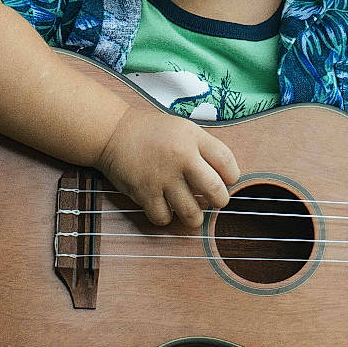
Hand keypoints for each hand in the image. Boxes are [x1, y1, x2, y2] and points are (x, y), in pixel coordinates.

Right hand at [97, 104, 239, 231]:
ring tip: (191, 211)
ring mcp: (162, 177)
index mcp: (193, 138)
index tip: (227, 181)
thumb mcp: (184, 128)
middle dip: (220, 201)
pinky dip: (167, 218)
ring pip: (191, 213)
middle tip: (215, 201)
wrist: (114, 132)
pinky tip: (165, 209)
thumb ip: (205, 148)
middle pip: (215, 190)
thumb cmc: (152, 132)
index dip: (232, 176)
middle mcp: (180, 157)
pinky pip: (164, 218)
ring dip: (195, 216)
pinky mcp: (144, 192)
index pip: (227, 162)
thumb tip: (226, 177)